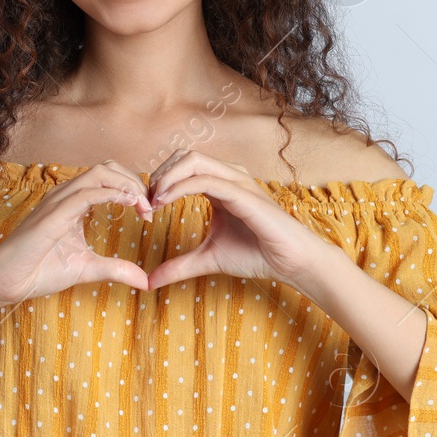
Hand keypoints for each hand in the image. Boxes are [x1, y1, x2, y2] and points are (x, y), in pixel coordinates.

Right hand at [0, 159, 154, 305]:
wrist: (6, 282)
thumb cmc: (39, 272)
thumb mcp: (88, 269)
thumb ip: (116, 269)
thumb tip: (146, 281)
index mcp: (73, 203)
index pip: (108, 178)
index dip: (133, 189)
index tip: (149, 212)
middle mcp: (65, 196)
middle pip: (107, 168)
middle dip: (135, 182)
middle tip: (151, 207)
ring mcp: (57, 202)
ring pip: (99, 173)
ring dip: (127, 185)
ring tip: (143, 206)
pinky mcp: (52, 215)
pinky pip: (85, 194)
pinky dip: (111, 194)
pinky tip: (129, 204)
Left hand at [143, 149, 333, 290]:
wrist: (291, 263)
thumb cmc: (257, 255)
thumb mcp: (207, 259)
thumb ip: (179, 266)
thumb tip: (149, 281)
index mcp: (220, 186)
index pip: (184, 166)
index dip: (160, 181)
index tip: (145, 206)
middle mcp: (229, 177)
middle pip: (185, 156)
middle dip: (160, 174)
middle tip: (145, 201)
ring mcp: (237, 182)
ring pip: (193, 160)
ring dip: (167, 177)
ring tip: (152, 200)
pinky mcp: (243, 194)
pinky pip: (206, 180)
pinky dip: (180, 187)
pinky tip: (164, 201)